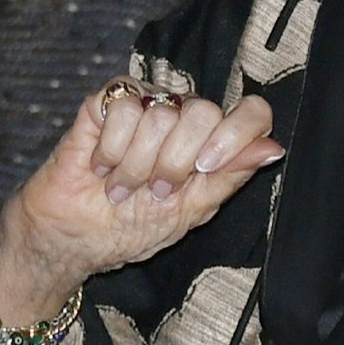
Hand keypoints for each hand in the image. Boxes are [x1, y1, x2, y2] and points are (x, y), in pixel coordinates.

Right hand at [0, 84, 281, 317]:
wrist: (70, 241)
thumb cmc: (128, 229)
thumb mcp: (189, 212)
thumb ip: (229, 177)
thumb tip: (273, 148)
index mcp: (209, 142)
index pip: (250, 111)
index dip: (235, 133)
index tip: (205, 167)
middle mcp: (180, 117)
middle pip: (202, 111)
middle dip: (173, 163)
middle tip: (151, 191)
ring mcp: (142, 106)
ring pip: (160, 112)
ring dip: (136, 164)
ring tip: (119, 185)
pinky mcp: (104, 103)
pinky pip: (124, 107)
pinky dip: (111, 149)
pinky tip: (99, 166)